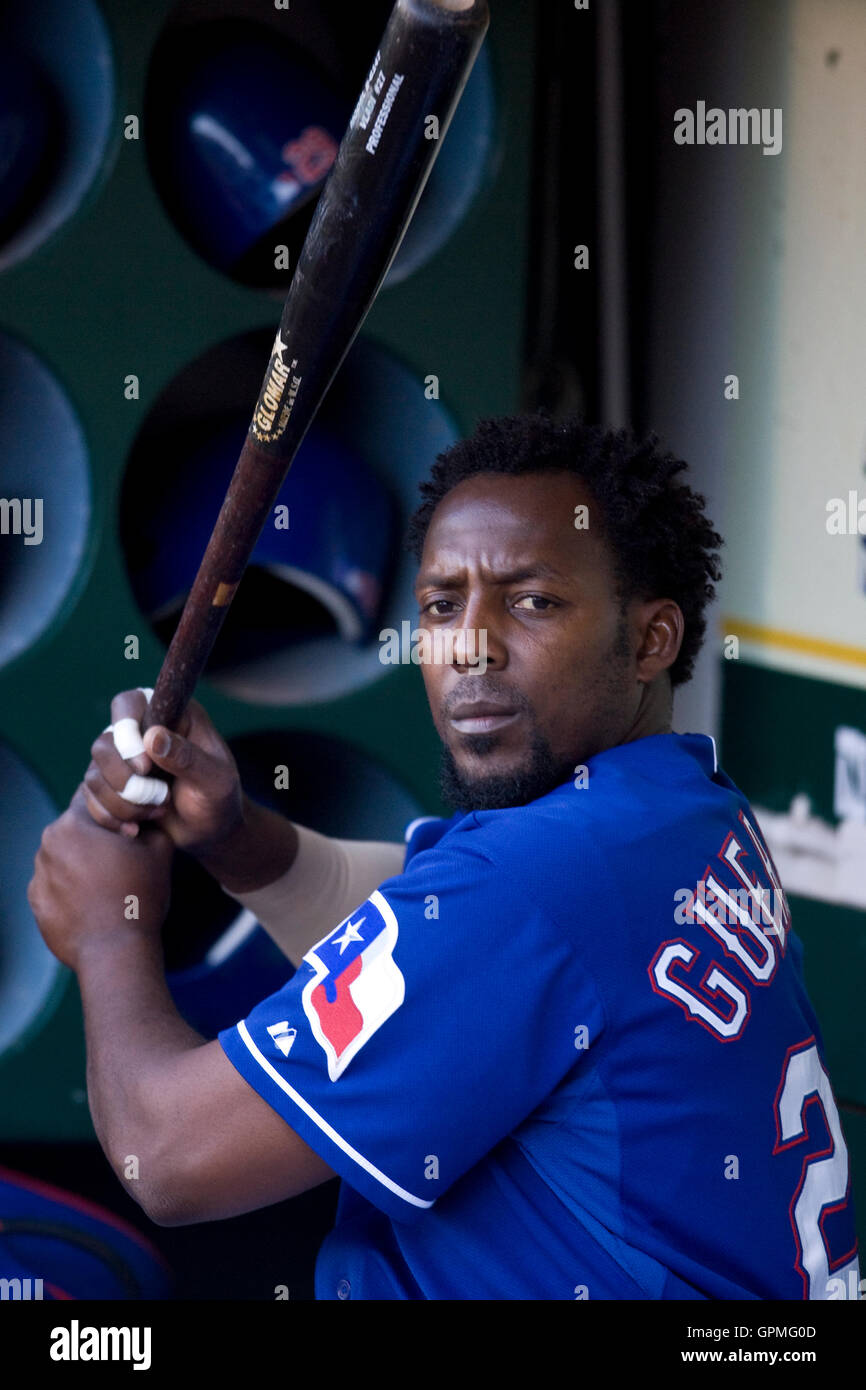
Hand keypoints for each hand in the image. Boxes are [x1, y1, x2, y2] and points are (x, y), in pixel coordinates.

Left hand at [28, 788, 173, 971]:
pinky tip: (95, 902)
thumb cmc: (139, 897)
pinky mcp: (37, 902)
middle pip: (77, 828)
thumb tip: (147, 812)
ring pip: (65, 856)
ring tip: (110, 885)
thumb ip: (150, 820)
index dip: (117, 809)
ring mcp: (39, 875)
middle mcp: (48, 844)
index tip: (132, 825)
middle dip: (98, 837)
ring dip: (84, 863)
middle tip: (124, 857)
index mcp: (74, 823)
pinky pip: (56, 884)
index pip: (95, 799)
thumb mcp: (159, 848)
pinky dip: (73, 888)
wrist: (115, 952)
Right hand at [82, 689, 243, 856]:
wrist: (209, 833)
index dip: (127, 732)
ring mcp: (121, 758)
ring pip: (93, 774)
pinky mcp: (110, 785)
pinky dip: (111, 817)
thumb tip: (153, 736)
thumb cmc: (219, 801)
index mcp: (171, 714)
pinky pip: (90, 798)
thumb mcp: (215, 781)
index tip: (145, 767)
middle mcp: (141, 730)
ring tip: (157, 812)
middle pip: (103, 744)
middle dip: (127, 781)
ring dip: (123, 804)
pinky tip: (136, 829)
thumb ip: (187, 758)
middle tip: (160, 798)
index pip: (129, 703)